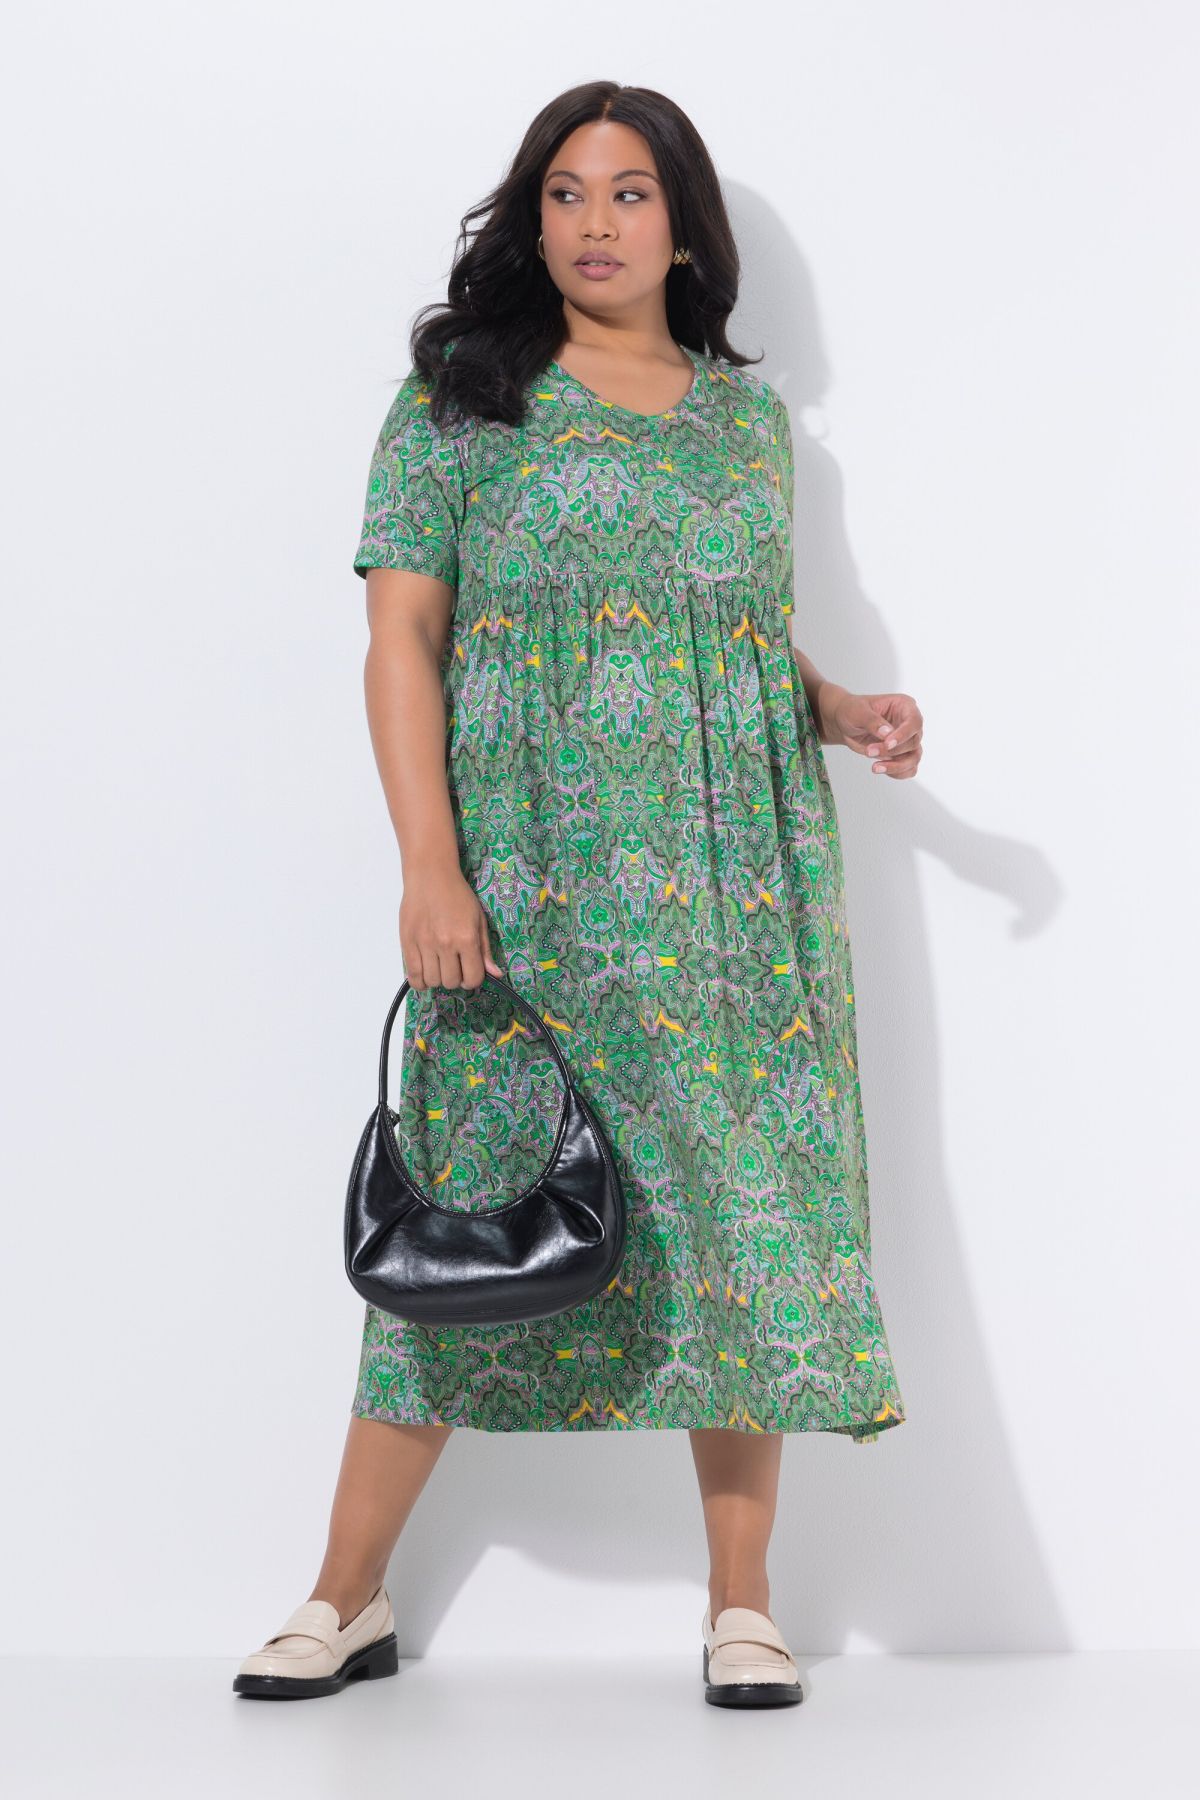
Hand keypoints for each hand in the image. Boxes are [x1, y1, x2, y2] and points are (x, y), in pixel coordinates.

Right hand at [399, 865, 504, 990]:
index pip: (473, 978)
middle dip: (455, 979)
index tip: (469, 973)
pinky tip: (425, 972)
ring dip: (438, 979)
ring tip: (439, 966)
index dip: (473, 980)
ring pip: (432, 981)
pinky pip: (413, 975)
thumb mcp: (478, 919)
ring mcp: (425, 944)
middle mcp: (446, 944)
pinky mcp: (407, 942)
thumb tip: (495, 974)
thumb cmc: (457, 895)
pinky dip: (420, 981)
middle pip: (452, 982)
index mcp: (467, 938)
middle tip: (454, 966)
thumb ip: (485, 949)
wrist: (430, 876)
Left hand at [822, 685, 923, 778]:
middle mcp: (909, 723)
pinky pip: (909, 768)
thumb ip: (873, 721)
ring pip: (914, 758)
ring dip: (896, 766)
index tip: (888, 744)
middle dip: (892, 751)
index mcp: (904, 706)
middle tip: (869, 751)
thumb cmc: (853, 711)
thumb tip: (887, 733)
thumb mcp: (858, 711)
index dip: (903, 735)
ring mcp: (907, 740)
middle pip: (913, 742)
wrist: (846, 723)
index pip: (914, 722)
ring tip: (875, 767)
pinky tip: (881, 769)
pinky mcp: (902, 754)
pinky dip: (897, 773)